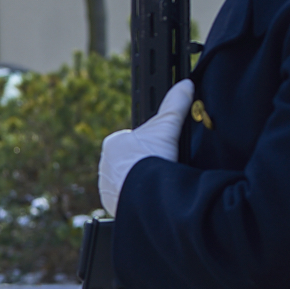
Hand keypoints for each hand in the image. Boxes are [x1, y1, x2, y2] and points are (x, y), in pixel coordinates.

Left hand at [98, 79, 192, 214]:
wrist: (145, 196)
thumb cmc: (152, 159)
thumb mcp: (167, 127)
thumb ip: (175, 104)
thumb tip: (185, 84)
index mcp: (112, 144)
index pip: (133, 140)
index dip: (151, 144)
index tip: (161, 150)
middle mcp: (104, 165)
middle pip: (131, 161)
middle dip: (144, 163)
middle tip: (161, 166)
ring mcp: (106, 186)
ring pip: (127, 179)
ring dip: (140, 181)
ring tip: (156, 182)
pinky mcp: (111, 204)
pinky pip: (125, 198)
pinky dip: (137, 197)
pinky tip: (150, 196)